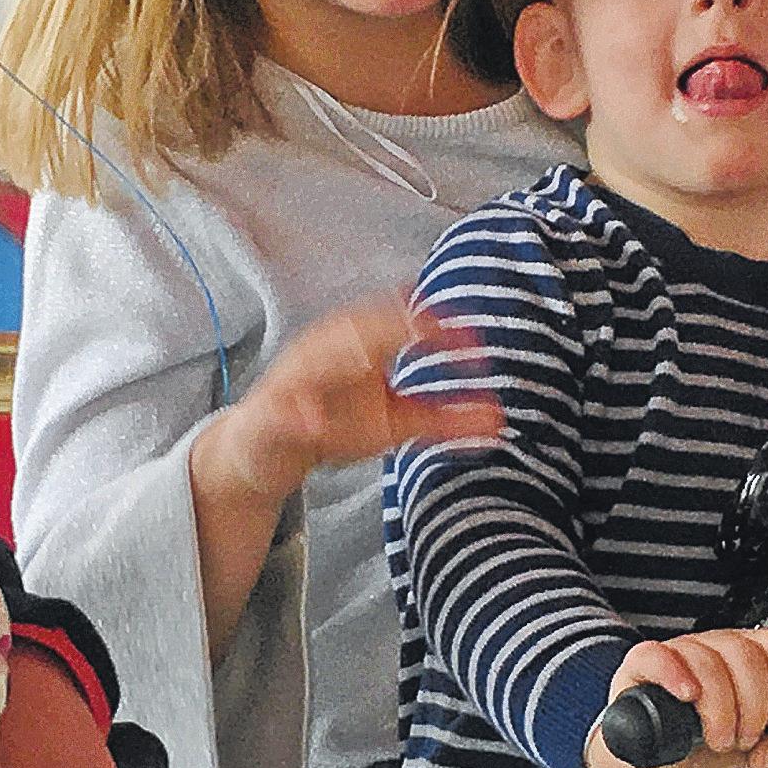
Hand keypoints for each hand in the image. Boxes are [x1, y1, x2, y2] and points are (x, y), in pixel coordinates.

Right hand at [193, 295, 496, 516]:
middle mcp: (324, 351)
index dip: (431, 319)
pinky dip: (293, 412)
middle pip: (355, 327)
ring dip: (338, 357)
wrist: (266, 449)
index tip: (470, 333)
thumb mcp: (396, 420)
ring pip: (314, 362)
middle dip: (389, 323)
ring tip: (368, 360)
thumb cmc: (335, 423)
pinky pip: (279, 410)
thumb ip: (445, 417)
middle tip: (427, 323)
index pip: (398, 318)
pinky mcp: (269, 414)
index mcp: (357, 343)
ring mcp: (293, 381)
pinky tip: (310, 420)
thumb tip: (501, 418)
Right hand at [584, 629, 767, 767]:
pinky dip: (675, 675)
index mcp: (740, 662)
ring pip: (708, 660)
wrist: (645, 764)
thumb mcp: (742, 759)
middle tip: (742, 738)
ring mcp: (676, 654)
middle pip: (746, 655)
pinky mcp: (640, 665)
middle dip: (752, 706)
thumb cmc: (690, 749)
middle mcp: (710, 650)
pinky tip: (687, 696)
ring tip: (716, 738)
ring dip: (720, 707)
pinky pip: (657, 655)